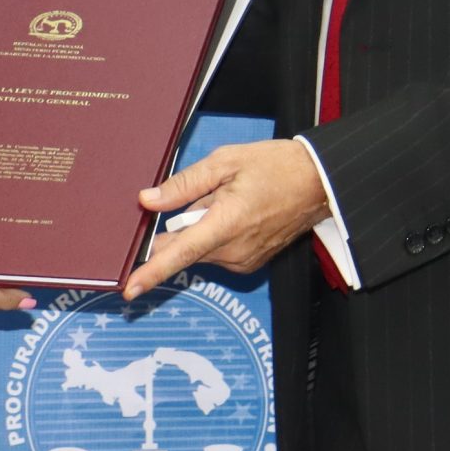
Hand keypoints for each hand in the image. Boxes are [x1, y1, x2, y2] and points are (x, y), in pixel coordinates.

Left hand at [123, 141, 330, 300]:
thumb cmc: (275, 166)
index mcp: (225, 223)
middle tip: (207, 194)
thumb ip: (183, 184)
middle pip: (185, 246)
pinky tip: (237, 212)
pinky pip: (216, 252)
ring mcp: (243, 261)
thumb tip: (148, 201)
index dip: (152, 272)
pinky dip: (215, 234)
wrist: (319, 183)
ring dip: (201, 227)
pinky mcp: (249, 264)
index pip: (180, 253)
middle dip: (181, 224)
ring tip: (230, 199)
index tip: (130, 289)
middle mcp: (233, 250)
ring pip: (200, 248)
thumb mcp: (225, 162)